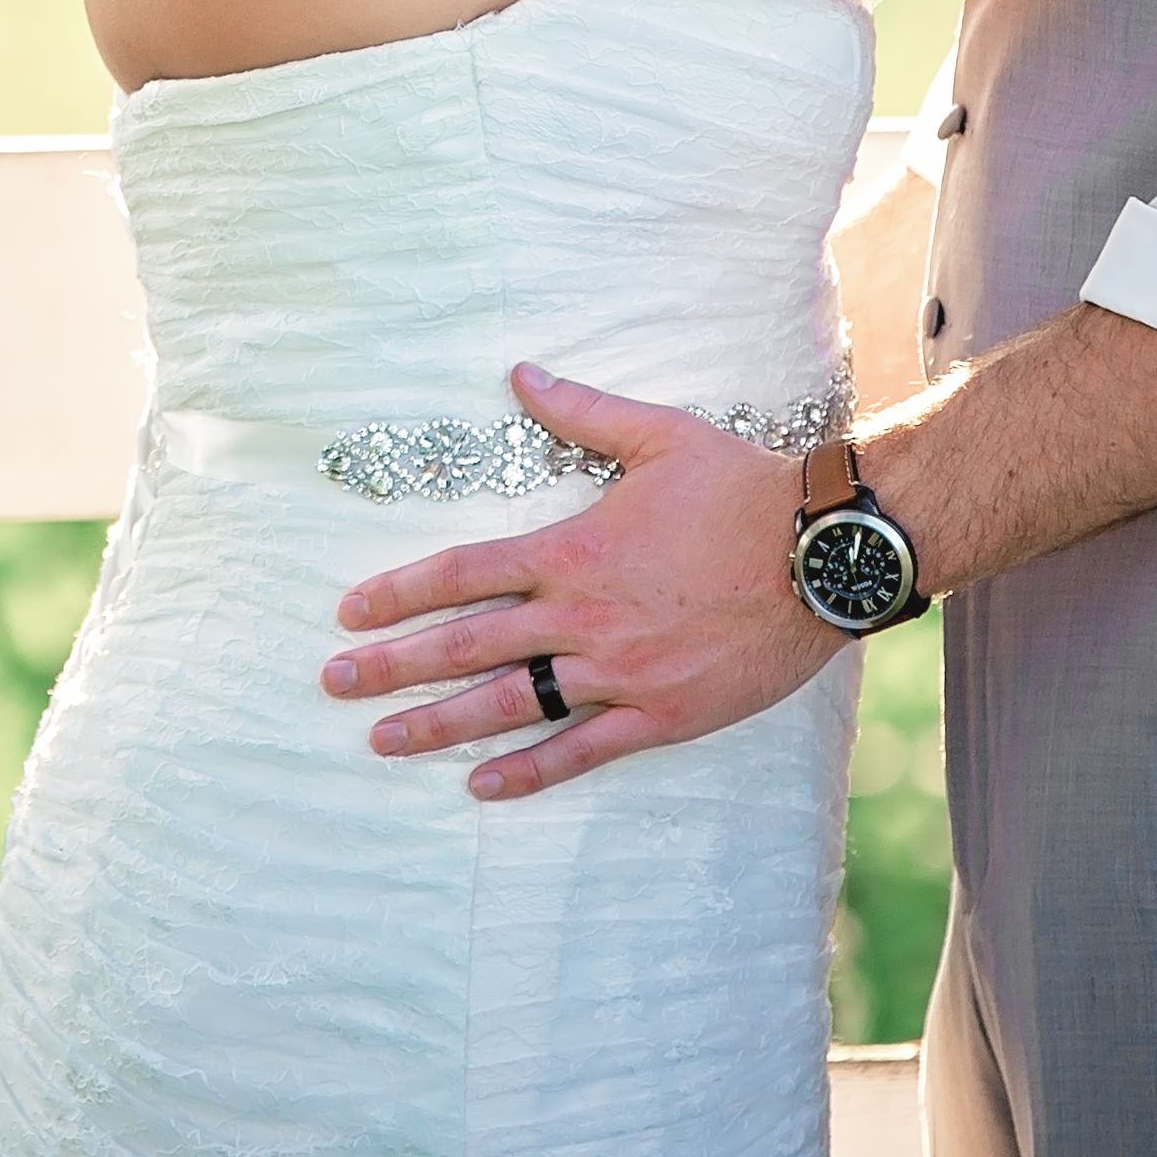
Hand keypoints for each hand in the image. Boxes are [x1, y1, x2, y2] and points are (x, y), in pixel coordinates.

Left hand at [316, 366, 845, 799]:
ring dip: (441, 724)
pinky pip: (582, 750)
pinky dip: (529, 770)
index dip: (400, 593)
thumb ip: (579, 410)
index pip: (463, 574)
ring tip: (384, 739)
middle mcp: (584, 615)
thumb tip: (519, 372)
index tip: (349, 611)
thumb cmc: (742, 488)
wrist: (822, 552)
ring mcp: (620, 671)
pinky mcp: (661, 713)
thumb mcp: (658, 436)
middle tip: (335, 684)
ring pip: (512, 704)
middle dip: (394, 667)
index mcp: (574, 549)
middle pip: (468, 645)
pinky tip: (483, 783)